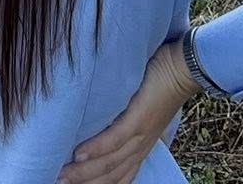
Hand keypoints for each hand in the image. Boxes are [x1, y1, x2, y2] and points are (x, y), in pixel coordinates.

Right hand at [61, 41, 199, 183]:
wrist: (184, 69)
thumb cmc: (163, 84)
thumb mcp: (144, 111)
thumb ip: (126, 121)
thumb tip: (103, 121)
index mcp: (140, 146)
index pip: (118, 176)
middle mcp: (140, 147)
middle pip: (110, 176)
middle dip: (84, 183)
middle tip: (58, 183)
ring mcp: (140, 135)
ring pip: (110, 163)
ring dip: (84, 173)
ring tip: (62, 176)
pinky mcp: (138, 120)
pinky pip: (115, 139)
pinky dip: (96, 149)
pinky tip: (79, 155)